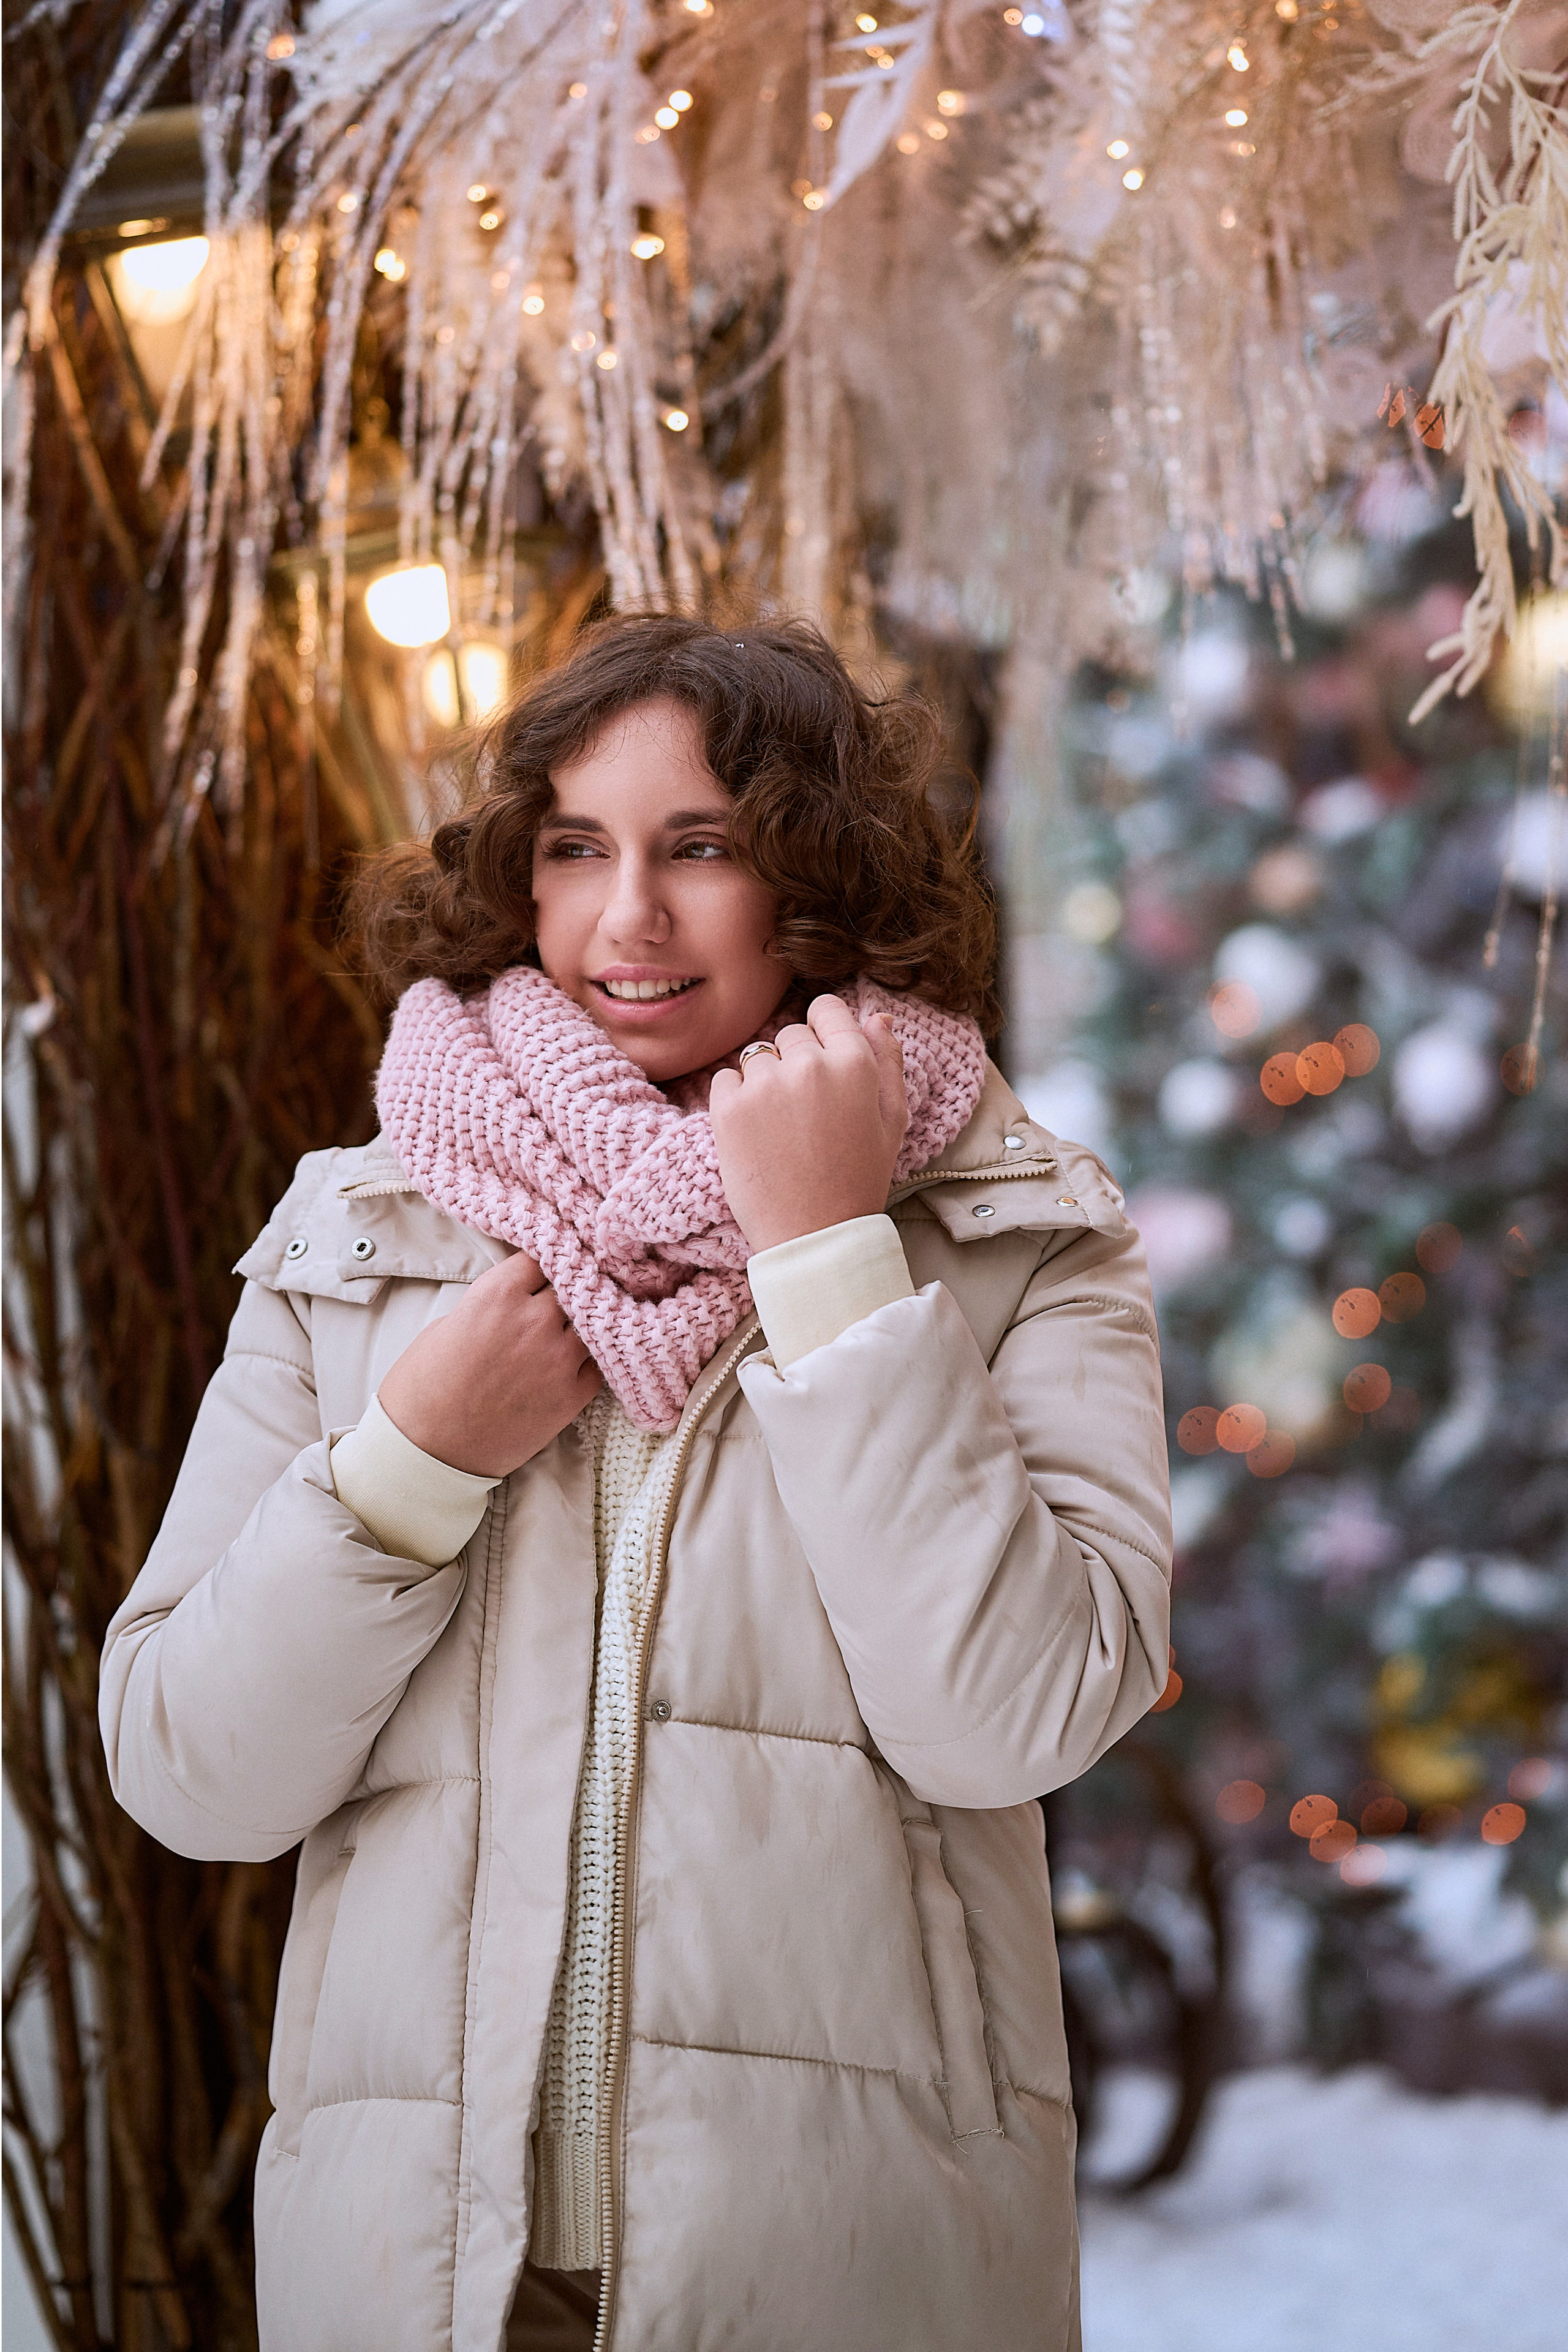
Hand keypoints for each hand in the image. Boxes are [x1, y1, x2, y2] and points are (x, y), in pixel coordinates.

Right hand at [377, 1252, 600, 1477]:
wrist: (424, 1453)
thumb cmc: (420, 1389)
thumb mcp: (445, 1325)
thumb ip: (487, 1305)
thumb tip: (512, 1303)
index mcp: (497, 1294)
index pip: (540, 1256)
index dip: (540, 1263)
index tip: (540, 1270)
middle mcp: (535, 1320)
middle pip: (571, 1285)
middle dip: (563, 1290)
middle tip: (554, 1302)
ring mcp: (558, 1359)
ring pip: (593, 1322)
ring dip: (581, 1324)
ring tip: (567, 1332)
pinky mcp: (571, 1398)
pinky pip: (600, 1365)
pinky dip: (591, 1360)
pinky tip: (576, 1363)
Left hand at [710, 994, 908, 1254]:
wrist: (814, 1235)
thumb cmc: (858, 1179)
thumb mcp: (891, 1120)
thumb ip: (887, 1062)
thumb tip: (876, 1017)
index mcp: (853, 1063)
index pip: (827, 1009)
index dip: (824, 1030)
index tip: (821, 1056)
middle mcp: (808, 1065)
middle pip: (792, 1035)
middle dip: (797, 1062)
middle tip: (807, 1112)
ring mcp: (764, 1085)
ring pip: (758, 1057)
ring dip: (766, 1082)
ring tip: (781, 1128)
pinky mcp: (728, 1109)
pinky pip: (725, 1079)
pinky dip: (735, 1099)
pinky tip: (756, 1133)